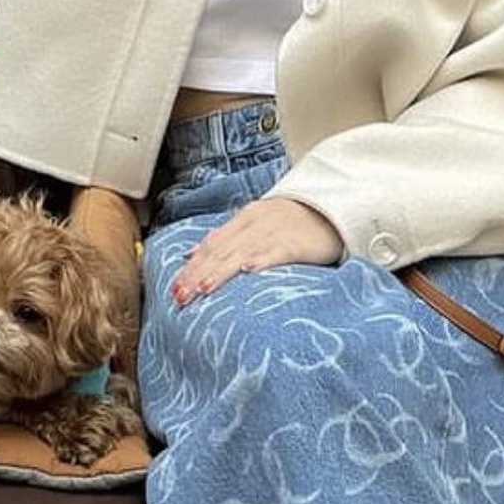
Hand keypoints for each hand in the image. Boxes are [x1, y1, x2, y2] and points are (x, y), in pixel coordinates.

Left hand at [171, 198, 342, 306]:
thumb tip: (193, 252)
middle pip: (221, 251)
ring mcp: (275, 231)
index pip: (211, 245)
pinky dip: (262, 259)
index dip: (191, 266)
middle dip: (198, 274)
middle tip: (181, 296)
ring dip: (221, 271)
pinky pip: (277, 250)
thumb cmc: (290, 222)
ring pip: (242, 252)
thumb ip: (225, 238)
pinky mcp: (297, 241)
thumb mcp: (254, 225)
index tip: (174, 288)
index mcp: (243, 220)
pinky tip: (249, 270)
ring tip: (204, 288)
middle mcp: (254, 224)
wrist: (329, 207)